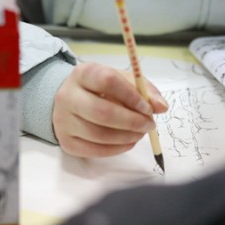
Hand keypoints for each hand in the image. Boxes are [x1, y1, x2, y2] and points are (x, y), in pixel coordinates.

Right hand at [52, 62, 167, 157]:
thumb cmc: (101, 88)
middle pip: (102, 112)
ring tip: (140, 133)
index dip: (131, 96)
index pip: (108, 81)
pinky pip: (94, 151)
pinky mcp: (65, 141)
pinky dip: (117, 149)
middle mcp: (68, 96)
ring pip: (99, 134)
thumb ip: (144, 90)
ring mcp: (63, 120)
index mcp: (84, 73)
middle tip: (149, 125)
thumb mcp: (122, 80)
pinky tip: (128, 142)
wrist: (70, 99)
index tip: (148, 108)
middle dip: (132, 121)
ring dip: (127, 137)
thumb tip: (161, 107)